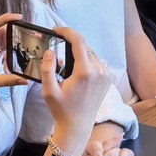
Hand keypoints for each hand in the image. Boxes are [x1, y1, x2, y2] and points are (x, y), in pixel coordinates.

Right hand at [40, 23, 113, 143]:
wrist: (77, 126)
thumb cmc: (61, 110)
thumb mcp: (48, 91)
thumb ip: (47, 69)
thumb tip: (50, 51)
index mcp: (85, 72)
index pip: (78, 42)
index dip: (67, 32)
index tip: (57, 30)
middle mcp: (99, 71)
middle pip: (84, 47)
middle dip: (71, 44)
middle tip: (58, 45)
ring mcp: (106, 74)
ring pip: (91, 54)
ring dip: (80, 53)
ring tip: (67, 60)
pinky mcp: (108, 79)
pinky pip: (97, 62)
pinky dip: (87, 61)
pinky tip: (78, 69)